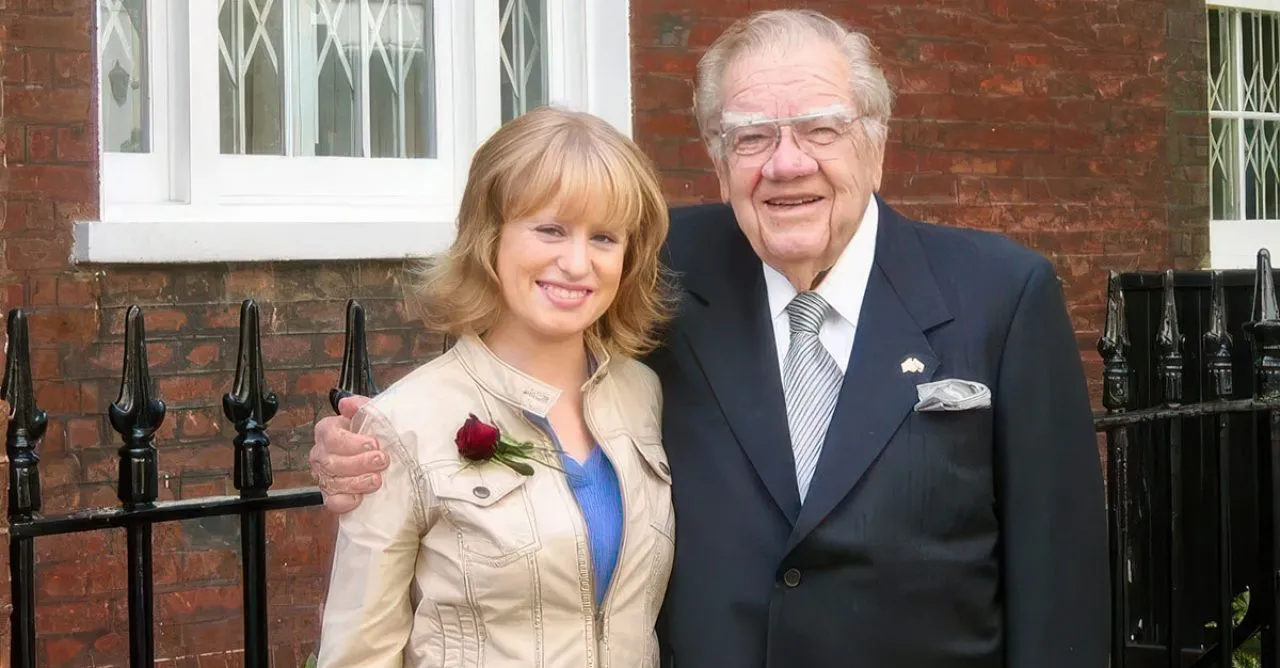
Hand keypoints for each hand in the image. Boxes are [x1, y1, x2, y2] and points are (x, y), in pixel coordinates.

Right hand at [310, 394, 387, 512]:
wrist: (373, 452)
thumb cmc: (369, 432)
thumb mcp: (368, 414)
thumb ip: (359, 406)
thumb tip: (346, 403)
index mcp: (326, 431)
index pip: (332, 438)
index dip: (354, 443)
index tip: (375, 443)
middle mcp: (320, 454)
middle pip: (333, 462)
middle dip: (360, 463)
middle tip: (382, 461)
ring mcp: (323, 476)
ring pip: (334, 482)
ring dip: (357, 482)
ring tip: (377, 480)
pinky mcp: (330, 496)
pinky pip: (332, 502)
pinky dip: (346, 502)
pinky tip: (360, 498)